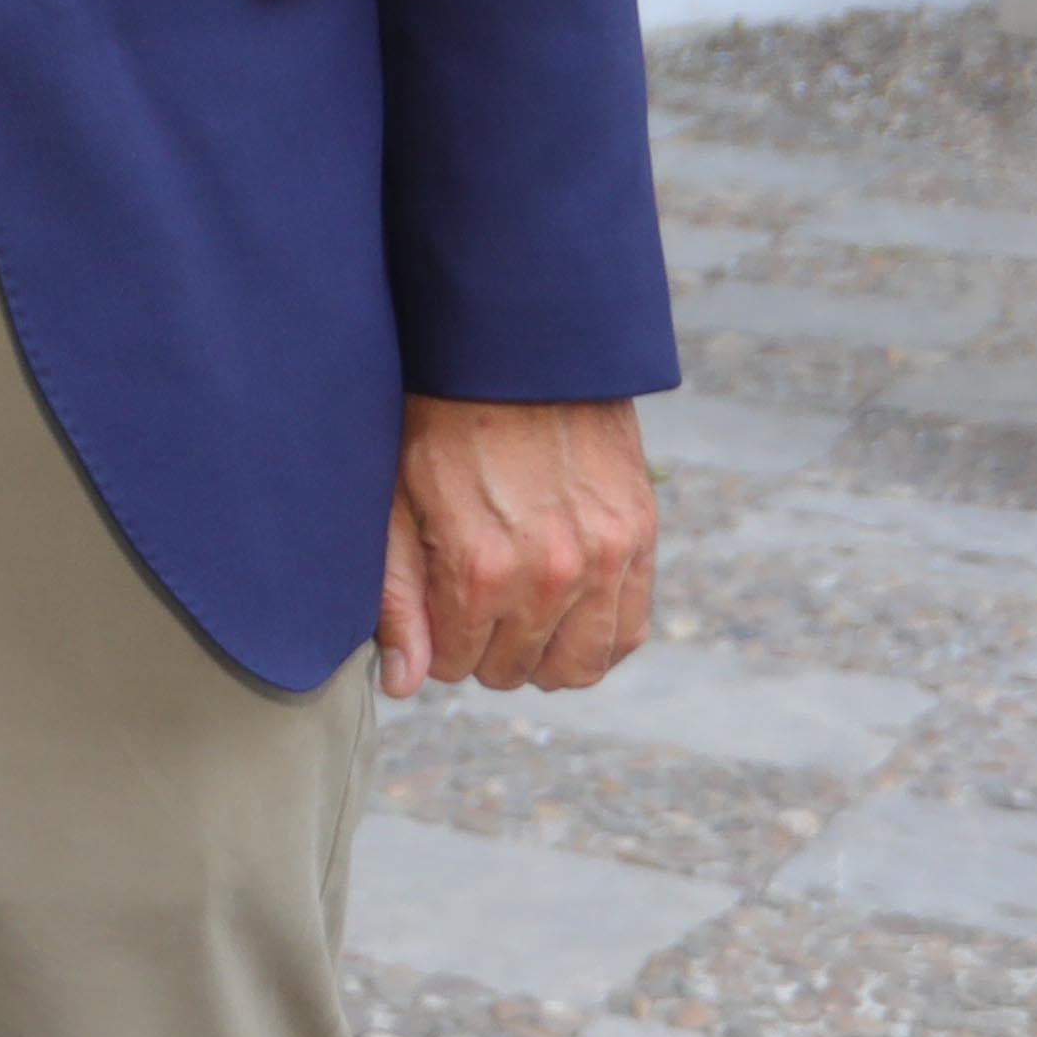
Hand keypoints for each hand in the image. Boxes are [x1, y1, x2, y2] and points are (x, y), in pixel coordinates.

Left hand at [375, 394, 655, 700]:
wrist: (519, 351)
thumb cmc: (441, 421)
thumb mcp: (396, 502)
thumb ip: (397, 599)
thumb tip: (404, 684)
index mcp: (478, 570)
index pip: (455, 664)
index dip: (437, 641)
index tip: (435, 606)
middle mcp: (548, 575)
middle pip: (512, 671)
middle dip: (484, 648)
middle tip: (472, 602)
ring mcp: (603, 560)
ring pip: (576, 668)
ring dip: (543, 654)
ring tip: (518, 614)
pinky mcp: (639, 540)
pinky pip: (628, 632)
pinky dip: (598, 636)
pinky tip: (568, 611)